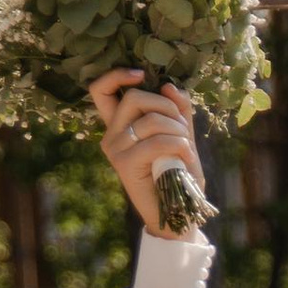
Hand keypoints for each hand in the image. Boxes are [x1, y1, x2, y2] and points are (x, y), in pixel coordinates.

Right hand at [91, 71, 201, 235]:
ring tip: (186, 146)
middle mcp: (112, 135)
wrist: (177, 213)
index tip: (141, 74)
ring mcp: (115, 149)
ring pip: (150, 119)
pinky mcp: (124, 164)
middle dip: (167, 106)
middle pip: (134, 98)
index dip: (117, 75)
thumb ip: (178, 109)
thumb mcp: (181, 135)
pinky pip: (156, 141)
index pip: (100, 90)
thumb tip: (170, 85)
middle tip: (181, 127)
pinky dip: (179, 145)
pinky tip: (187, 158)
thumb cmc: (178, 173)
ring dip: (177, 129)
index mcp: (120, 125)